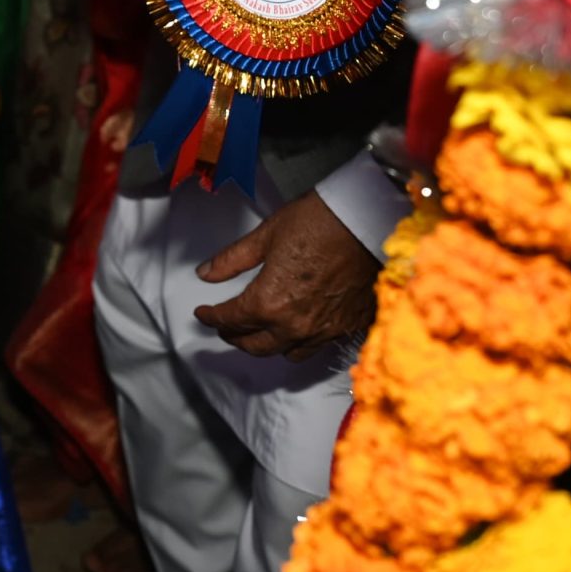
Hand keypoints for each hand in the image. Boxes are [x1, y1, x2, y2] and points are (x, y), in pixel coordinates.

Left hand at [193, 191, 378, 359]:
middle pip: (256, 346)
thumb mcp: (265, 235)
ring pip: (288, 352)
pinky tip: (297, 327)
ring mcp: (325, 330)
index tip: (203, 314)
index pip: (231, 320)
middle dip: (235, 337)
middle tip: (225, 327)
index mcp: (270, 303)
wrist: (368, 219)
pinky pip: (319, 345)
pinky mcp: (349, 327)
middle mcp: (295, 325)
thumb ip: (231, 260)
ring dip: (268, 344)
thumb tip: (206, 274)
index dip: (212, 317)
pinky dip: (302, 340)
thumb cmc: (317, 221)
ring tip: (259, 331)